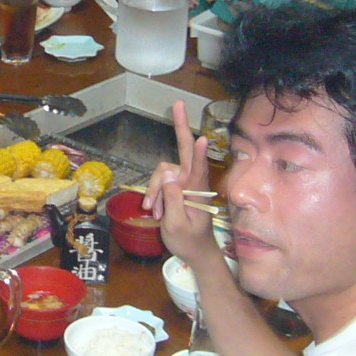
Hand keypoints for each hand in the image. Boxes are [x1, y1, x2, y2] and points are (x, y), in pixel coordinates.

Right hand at [148, 100, 220, 264]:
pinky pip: (161, 182)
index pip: (197, 168)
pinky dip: (155, 194)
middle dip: (180, 126)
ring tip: (154, 212)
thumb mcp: (175, 225)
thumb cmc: (188, 241)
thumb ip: (171, 198)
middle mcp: (191, 181)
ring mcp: (184, 182)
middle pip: (184, 149)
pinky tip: (155, 210)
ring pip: (163, 173)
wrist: (196, 252)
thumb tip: (167, 174)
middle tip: (178, 103)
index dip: (198, 153)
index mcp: (195, 191)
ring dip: (154, 190)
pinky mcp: (178, 187)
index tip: (201, 138)